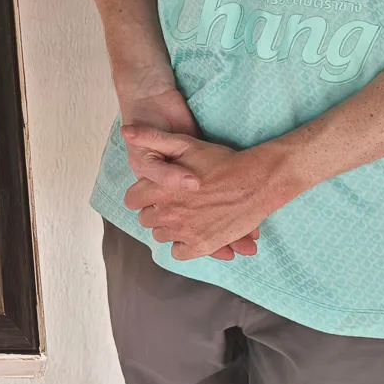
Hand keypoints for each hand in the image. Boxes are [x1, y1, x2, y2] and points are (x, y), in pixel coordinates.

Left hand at [121, 125, 299, 261]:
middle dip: (155, 211)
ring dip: (169, 227)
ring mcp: (184, 231)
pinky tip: (193, 231)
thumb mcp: (185, 143)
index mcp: (160, 189)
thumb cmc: (221, 160)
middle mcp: (168, 212)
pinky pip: (179, 252)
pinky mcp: (201, 245)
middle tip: (173, 202)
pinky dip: (183, 244)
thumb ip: (152, 138)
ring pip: (161, 236)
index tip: (154, 193)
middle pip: (146, 219)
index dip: (142, 196)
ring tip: (185, 215)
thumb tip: (126, 132)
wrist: (256, 181)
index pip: (132, 200)